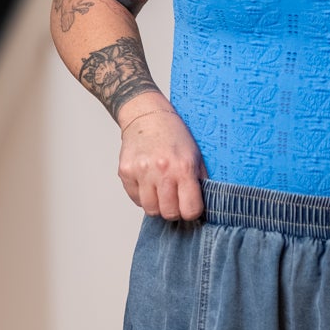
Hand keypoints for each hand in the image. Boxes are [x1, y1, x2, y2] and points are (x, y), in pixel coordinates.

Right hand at [117, 101, 206, 219]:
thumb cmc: (173, 135)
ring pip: (150, 210)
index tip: (190, 205)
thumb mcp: (196, 155)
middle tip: (175, 198)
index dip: (192, 211)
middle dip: (174, 210)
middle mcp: (161, 171)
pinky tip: (148, 182)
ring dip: (157, 205)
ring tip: (161, 190)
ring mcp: (141, 172)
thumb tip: (204, 205)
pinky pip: (135, 199)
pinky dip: (143, 196)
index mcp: (183, 167)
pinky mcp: (125, 172)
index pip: (190, 209)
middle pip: (169, 213)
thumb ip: (200, 181)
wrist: (146, 115)